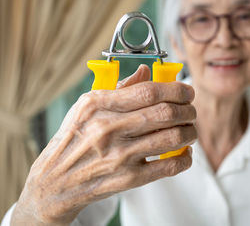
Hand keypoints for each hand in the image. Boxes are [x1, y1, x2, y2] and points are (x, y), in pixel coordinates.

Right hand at [11, 64, 195, 224]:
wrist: (56, 180)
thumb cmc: (75, 138)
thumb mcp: (87, 106)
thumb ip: (120, 88)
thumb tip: (146, 71)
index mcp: (99, 105)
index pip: (149, 91)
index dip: (176, 89)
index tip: (187, 91)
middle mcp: (109, 129)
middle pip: (166, 113)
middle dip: (188, 110)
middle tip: (191, 111)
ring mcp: (120, 155)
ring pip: (172, 138)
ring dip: (190, 132)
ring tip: (190, 130)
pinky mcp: (128, 179)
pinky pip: (169, 166)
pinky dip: (185, 159)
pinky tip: (185, 153)